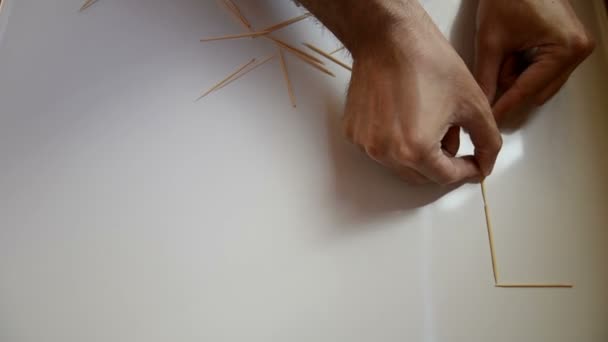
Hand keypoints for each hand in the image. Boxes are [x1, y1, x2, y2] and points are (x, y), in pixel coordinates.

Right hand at [344, 5, 501, 184]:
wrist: (389, 38)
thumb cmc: (428, 63)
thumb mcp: (473, 103)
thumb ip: (487, 141)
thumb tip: (485, 164)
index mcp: (415, 150)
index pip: (445, 177)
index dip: (467, 170)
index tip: (475, 161)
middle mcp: (385, 153)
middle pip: (421, 177)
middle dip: (442, 163)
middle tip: (453, 135)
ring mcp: (365, 143)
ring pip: (400, 165)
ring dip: (419, 154)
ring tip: (429, 120)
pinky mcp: (353, 132)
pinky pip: (380, 150)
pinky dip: (396, 142)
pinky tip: (406, 115)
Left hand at [475, 0, 594, 121]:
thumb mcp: (490, 41)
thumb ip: (486, 77)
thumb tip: (481, 105)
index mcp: (565, 49)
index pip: (527, 89)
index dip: (504, 105)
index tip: (490, 121)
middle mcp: (577, 51)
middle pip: (536, 89)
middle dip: (510, 84)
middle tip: (491, 72)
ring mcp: (575, 48)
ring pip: (538, 82)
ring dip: (516, 75)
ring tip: (504, 50)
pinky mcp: (567, 45)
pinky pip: (542, 70)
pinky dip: (523, 67)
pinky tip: (513, 49)